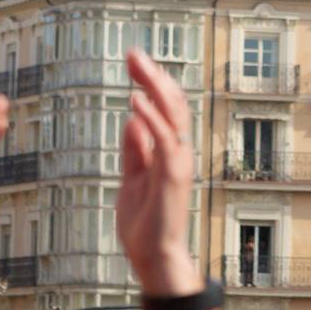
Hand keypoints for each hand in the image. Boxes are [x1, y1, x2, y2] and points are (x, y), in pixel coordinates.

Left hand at [117, 49, 202, 296]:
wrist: (152, 257)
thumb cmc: (143, 224)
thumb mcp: (132, 178)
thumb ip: (134, 149)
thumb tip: (132, 119)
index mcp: (168, 152)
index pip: (165, 109)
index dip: (151, 83)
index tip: (134, 62)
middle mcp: (178, 153)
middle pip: (171, 104)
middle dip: (153, 76)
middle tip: (133, 52)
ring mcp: (178, 163)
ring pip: (172, 115)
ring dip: (153, 87)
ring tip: (137, 64)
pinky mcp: (172, 176)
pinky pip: (163, 140)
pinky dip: (151, 118)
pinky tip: (135, 99)